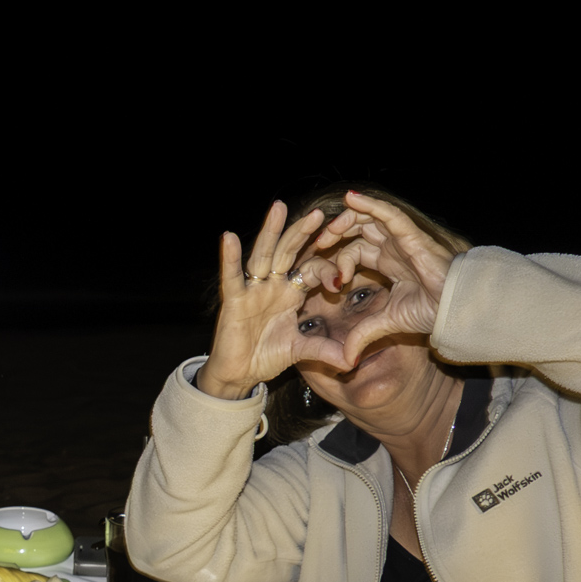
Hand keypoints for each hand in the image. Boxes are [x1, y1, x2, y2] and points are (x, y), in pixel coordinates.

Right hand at [199, 201, 352, 398]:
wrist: (239, 374)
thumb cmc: (265, 356)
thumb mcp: (300, 351)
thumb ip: (324, 350)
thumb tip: (351, 361)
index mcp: (291, 293)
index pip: (312, 269)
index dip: (327, 269)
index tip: (341, 279)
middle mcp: (273, 285)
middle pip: (289, 252)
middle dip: (302, 232)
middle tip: (318, 212)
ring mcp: (253, 290)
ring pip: (264, 255)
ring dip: (271, 231)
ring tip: (279, 207)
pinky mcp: (234, 301)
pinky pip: (232, 277)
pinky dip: (230, 258)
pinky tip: (229, 238)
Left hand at [304, 190, 458, 369]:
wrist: (454, 310)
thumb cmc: (429, 312)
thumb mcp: (385, 323)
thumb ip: (362, 335)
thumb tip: (345, 360)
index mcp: (387, 263)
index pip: (354, 250)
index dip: (336, 257)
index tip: (323, 273)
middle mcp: (392, 248)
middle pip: (357, 230)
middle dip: (335, 234)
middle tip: (318, 245)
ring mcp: (401, 239)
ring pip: (368, 218)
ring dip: (345, 221)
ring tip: (328, 230)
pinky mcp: (410, 235)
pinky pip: (388, 214)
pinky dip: (370, 204)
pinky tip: (351, 198)